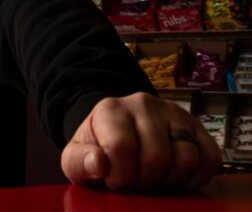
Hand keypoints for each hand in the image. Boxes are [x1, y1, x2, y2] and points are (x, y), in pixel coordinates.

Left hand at [61, 92, 221, 190]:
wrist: (116, 132)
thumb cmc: (97, 148)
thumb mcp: (76, 156)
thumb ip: (79, 162)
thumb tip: (98, 164)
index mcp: (110, 109)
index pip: (121, 147)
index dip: (120, 175)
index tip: (114, 180)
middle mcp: (143, 104)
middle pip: (157, 156)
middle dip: (145, 181)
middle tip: (135, 182)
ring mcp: (173, 112)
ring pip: (187, 157)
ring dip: (171, 180)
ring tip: (153, 179)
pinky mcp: (196, 125)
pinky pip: (210, 157)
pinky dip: (197, 176)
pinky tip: (177, 178)